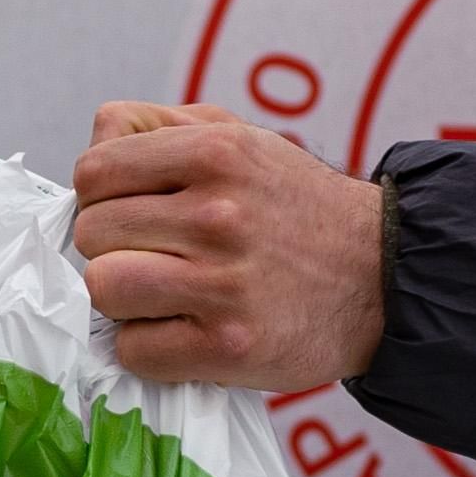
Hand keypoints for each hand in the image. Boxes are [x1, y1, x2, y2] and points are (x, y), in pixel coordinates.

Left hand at [68, 103, 386, 391]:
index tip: (131, 214)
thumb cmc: (295, 208)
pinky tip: (183, 332)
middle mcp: (217, 213)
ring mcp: (223, 283)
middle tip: (154, 257)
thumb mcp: (242, 138)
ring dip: (123, 300)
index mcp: (215, 152)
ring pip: (104, 289)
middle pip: (92, 234)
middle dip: (113, 247)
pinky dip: (148, 348)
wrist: (383, 276)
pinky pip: (134, 350)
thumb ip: (162, 126)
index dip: (100, 197)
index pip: (94, 172)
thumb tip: (95, 139)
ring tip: (162, 296)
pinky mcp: (228, 346)